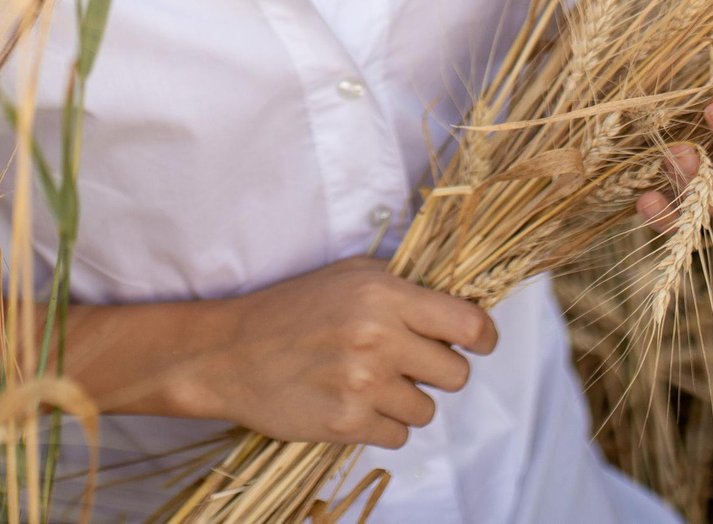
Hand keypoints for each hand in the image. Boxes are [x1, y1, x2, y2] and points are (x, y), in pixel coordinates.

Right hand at [169, 257, 496, 447]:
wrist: (229, 353)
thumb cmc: (290, 308)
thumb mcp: (348, 275)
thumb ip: (404, 286)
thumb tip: (459, 305)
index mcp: (383, 295)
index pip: (467, 324)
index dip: (483, 337)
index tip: (479, 343)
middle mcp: (378, 338)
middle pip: (456, 374)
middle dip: (438, 371)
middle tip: (407, 363)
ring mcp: (363, 385)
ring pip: (427, 410)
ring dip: (406, 400)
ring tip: (369, 382)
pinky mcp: (347, 423)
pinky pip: (398, 435)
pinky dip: (382, 424)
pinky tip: (353, 403)